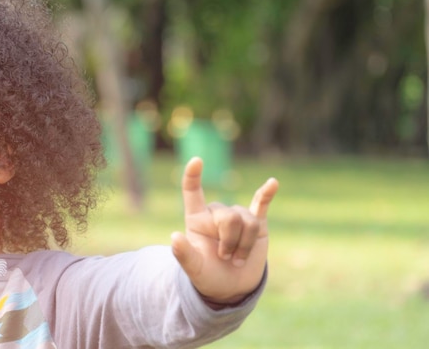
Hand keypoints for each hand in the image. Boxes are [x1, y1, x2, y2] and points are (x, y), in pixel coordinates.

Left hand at [171, 157, 278, 303]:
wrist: (232, 287)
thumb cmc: (208, 276)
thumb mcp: (193, 270)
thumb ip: (183, 255)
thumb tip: (175, 237)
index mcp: (197, 219)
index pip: (193, 192)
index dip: (193, 176)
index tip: (196, 160)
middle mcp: (217, 214)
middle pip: (229, 217)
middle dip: (230, 242)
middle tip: (225, 259)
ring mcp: (238, 217)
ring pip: (248, 222)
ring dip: (244, 246)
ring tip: (237, 260)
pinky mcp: (256, 223)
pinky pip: (261, 204)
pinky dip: (267, 193)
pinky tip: (273, 183)